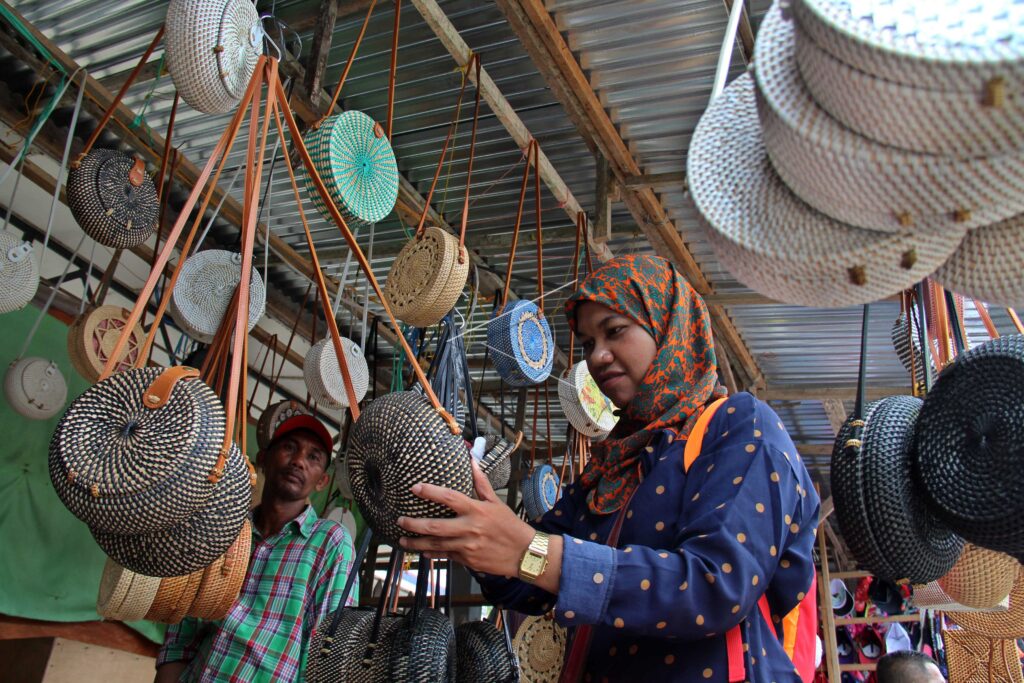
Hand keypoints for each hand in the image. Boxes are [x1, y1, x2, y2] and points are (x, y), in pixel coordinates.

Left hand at [397, 459, 535, 577]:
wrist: (524, 553)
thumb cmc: (510, 525)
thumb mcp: (496, 502)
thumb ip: (481, 483)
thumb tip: (472, 461)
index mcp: (476, 510)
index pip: (449, 498)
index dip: (430, 492)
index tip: (415, 487)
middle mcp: (469, 528)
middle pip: (435, 526)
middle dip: (414, 524)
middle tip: (400, 520)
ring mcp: (467, 546)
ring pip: (436, 545)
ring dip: (417, 543)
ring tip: (402, 540)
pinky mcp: (467, 560)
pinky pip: (445, 555)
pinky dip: (432, 553)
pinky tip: (422, 552)